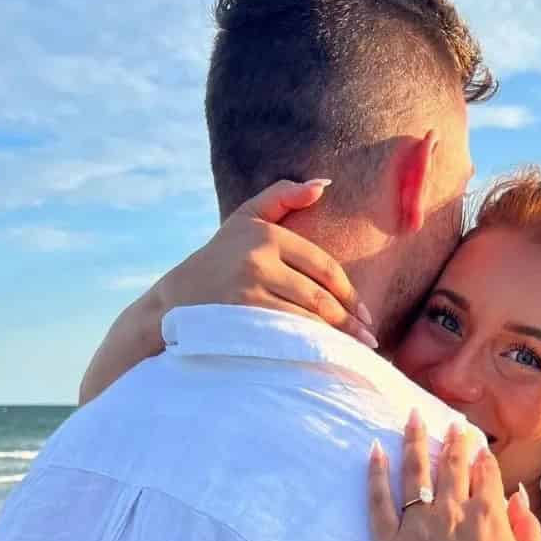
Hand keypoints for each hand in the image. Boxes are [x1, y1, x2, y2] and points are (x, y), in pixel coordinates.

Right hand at [78, 179, 372, 405]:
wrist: (173, 303)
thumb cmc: (217, 261)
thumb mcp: (244, 220)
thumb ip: (281, 197)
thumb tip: (324, 183)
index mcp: (266, 235)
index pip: (324, 267)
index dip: (350, 294)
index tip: (365, 314)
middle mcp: (257, 259)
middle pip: (319, 296)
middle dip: (349, 321)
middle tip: (368, 339)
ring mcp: (248, 290)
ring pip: (307, 317)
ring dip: (336, 338)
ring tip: (354, 351)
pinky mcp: (241, 318)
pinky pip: (288, 333)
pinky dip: (311, 346)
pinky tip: (327, 356)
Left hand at [368, 411, 540, 540]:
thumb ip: (525, 529)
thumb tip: (516, 496)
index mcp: (489, 518)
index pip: (484, 473)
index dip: (480, 455)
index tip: (475, 442)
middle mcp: (452, 514)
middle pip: (450, 465)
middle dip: (451, 440)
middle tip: (448, 423)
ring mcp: (417, 529)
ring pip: (414, 473)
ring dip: (414, 441)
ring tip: (411, 417)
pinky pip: (378, 502)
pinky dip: (375, 474)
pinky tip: (374, 451)